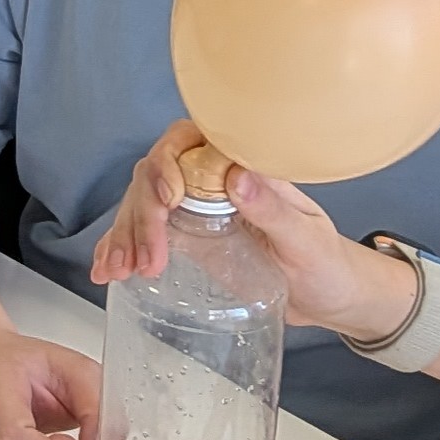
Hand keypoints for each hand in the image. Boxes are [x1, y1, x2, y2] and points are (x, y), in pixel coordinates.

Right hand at [93, 121, 415, 337]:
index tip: (168, 202)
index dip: (167, 164)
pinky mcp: (188, 237)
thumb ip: (274, 210)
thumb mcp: (307, 242)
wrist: (334, 298)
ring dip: (124, 234)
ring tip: (117, 271)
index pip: (188, 142)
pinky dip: (120, 247)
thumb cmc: (329, 264)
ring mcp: (195, 208)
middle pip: (157, 176)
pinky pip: (146, 233)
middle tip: (145, 260)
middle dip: (141, 214)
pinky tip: (105, 269)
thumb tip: (236, 177)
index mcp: (240, 165)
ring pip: (142, 204)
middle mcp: (211, 179)